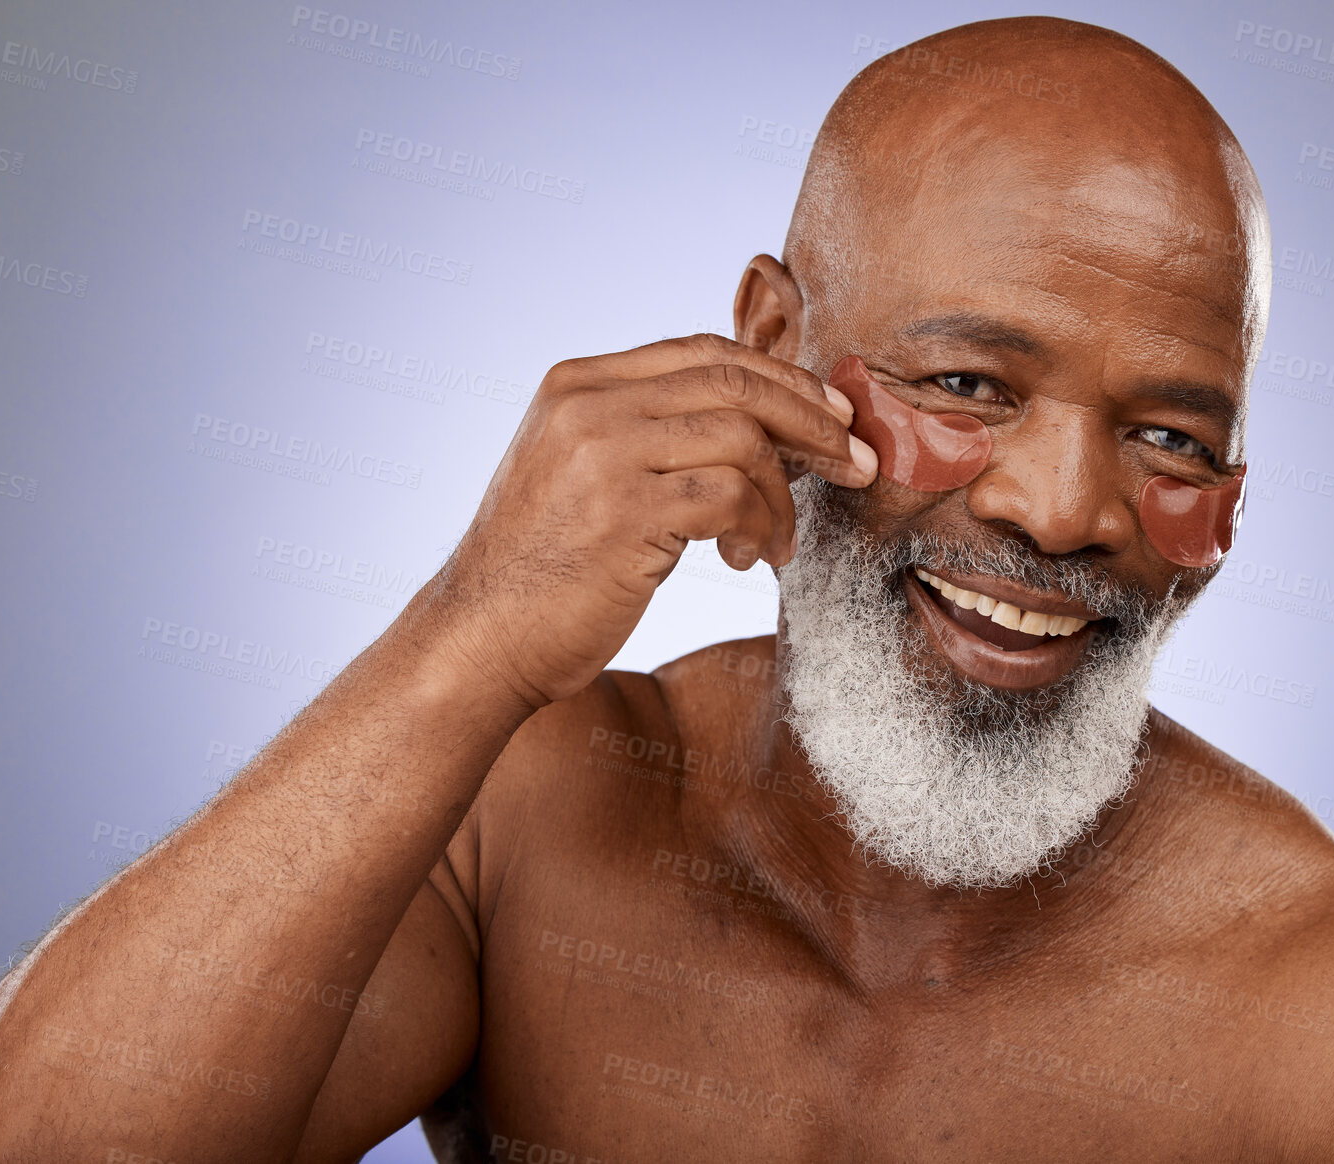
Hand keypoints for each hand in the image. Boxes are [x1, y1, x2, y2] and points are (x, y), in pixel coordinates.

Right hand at [422, 333, 876, 707]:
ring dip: (782, 494)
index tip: (830, 415)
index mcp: (576, 383)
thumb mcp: (580, 475)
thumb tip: (755, 427)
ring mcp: (604, 453)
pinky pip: (732, 495)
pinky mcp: (626, 511)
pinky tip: (750, 560)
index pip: (702, 352)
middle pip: (734, 381)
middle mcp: (587, 404)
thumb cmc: (541, 572)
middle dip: (811, 420)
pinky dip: (761, 527)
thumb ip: (645, 435)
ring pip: (741, 438)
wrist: (478, 641)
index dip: (780, 378)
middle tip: (855, 462)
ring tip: (776, 542)